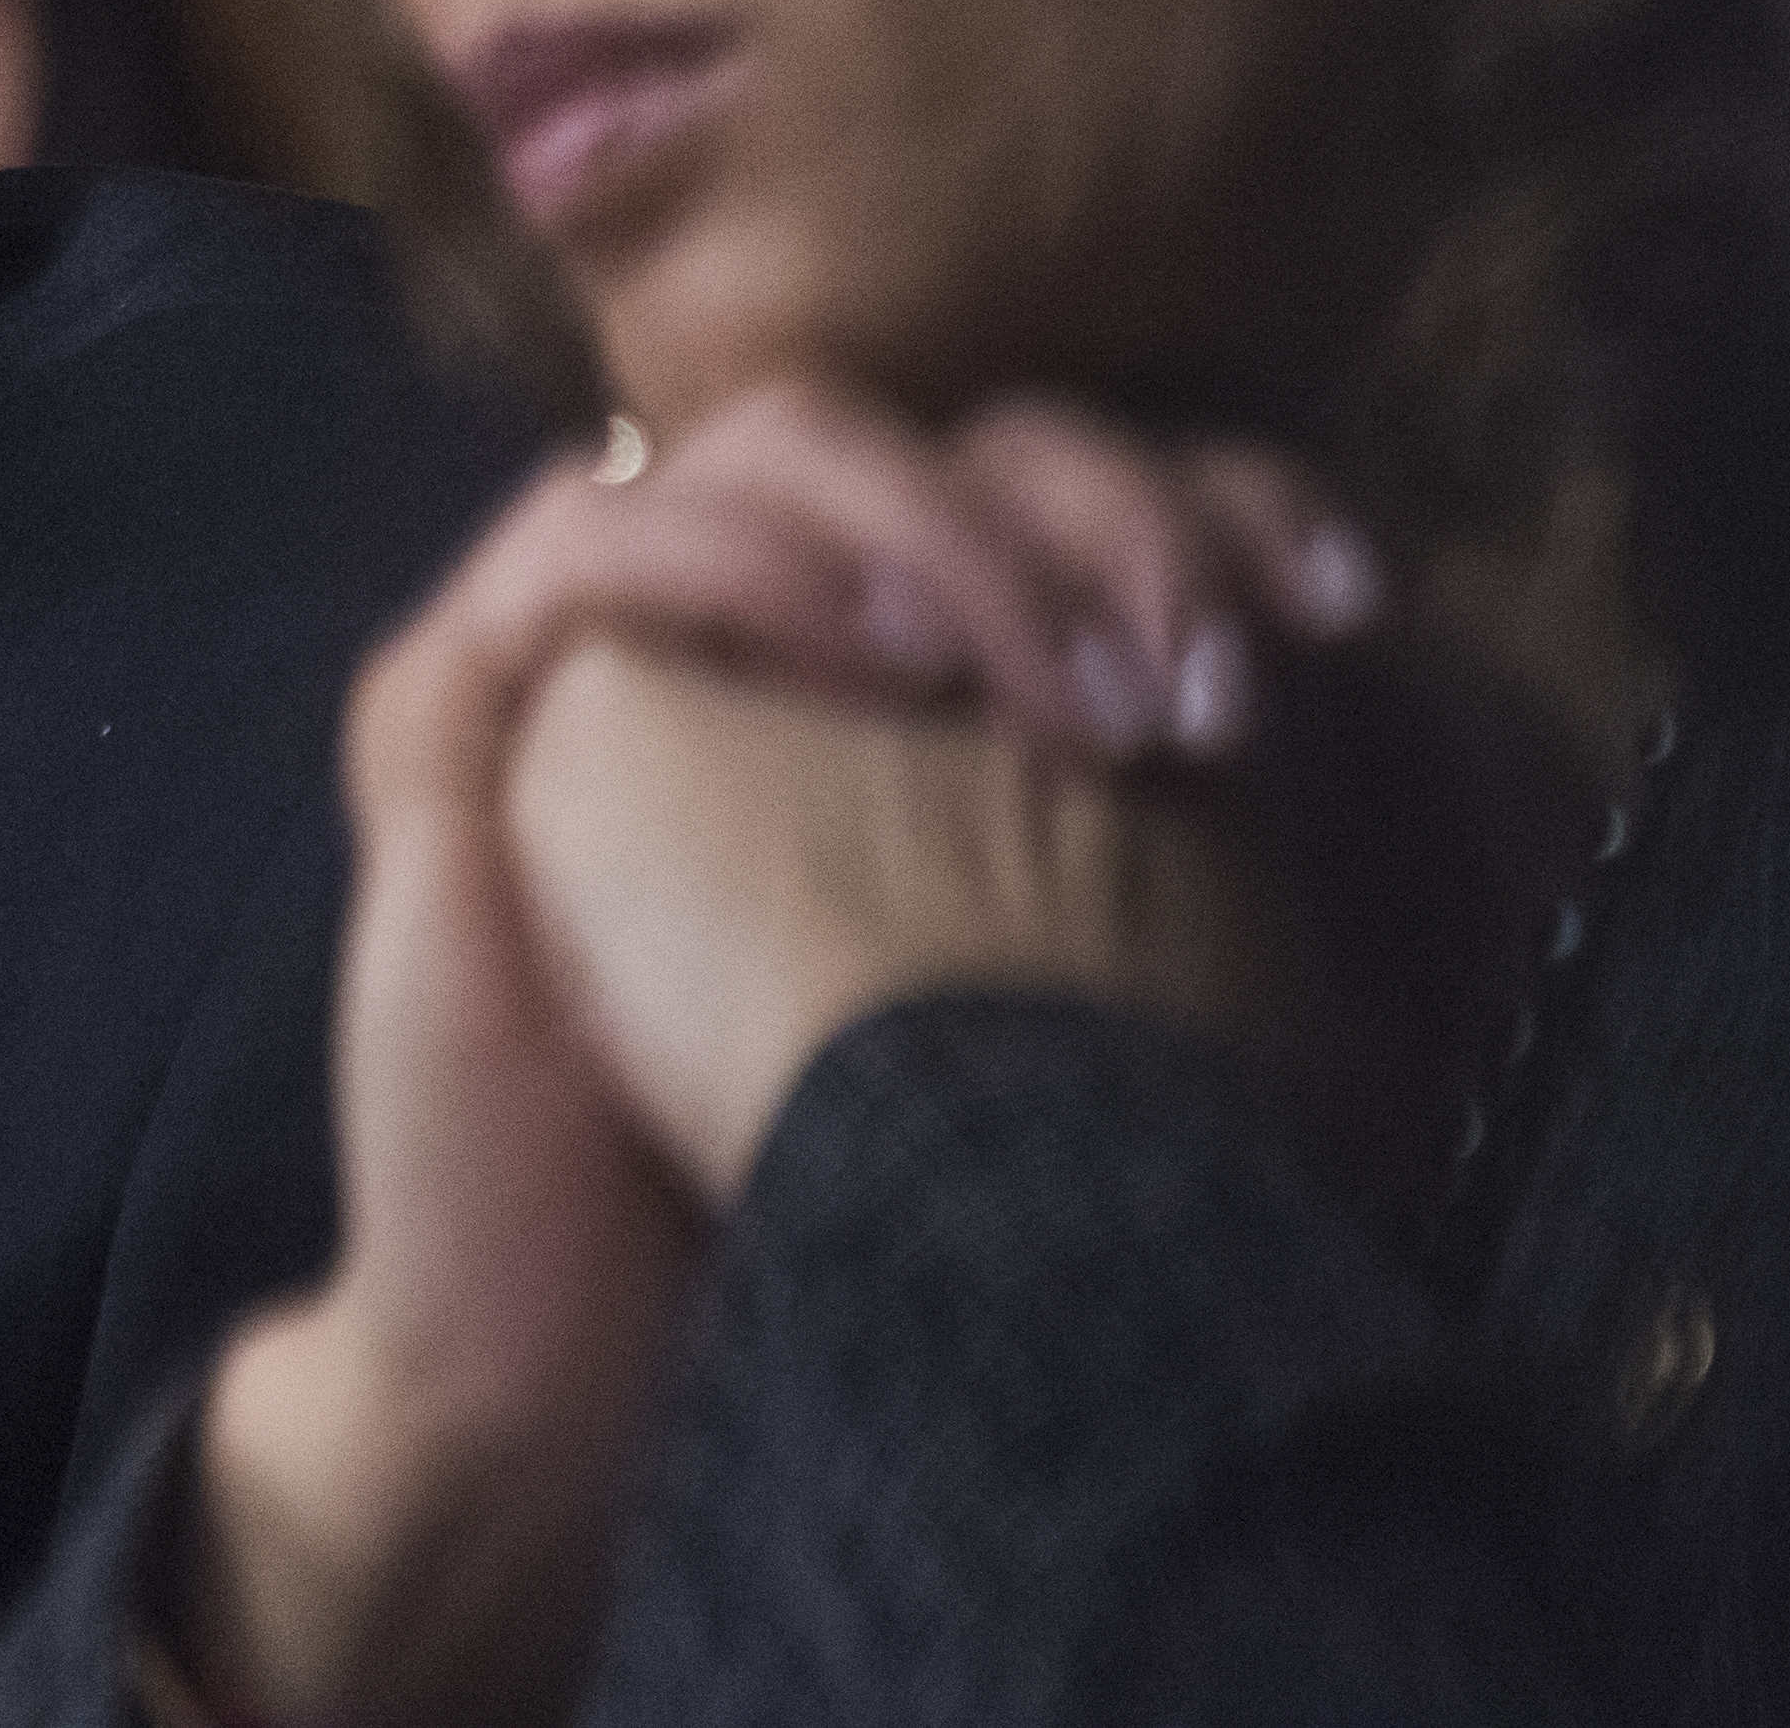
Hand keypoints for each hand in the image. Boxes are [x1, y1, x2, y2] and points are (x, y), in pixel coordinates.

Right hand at [171, 385, 1376, 1722]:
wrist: (602, 1360)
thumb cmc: (823, 1174)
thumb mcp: (1032, 959)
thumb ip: (1129, 802)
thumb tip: (1333, 676)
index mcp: (855, 648)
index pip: (1034, 468)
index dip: (1199, 493)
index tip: (1345, 605)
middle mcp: (714, 616)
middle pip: (912, 428)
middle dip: (1088, 513)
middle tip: (1195, 680)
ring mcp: (571, 648)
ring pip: (758, 450)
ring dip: (932, 530)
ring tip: (1053, 678)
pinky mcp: (443, 709)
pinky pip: (576, 546)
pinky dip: (737, 561)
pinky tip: (873, 648)